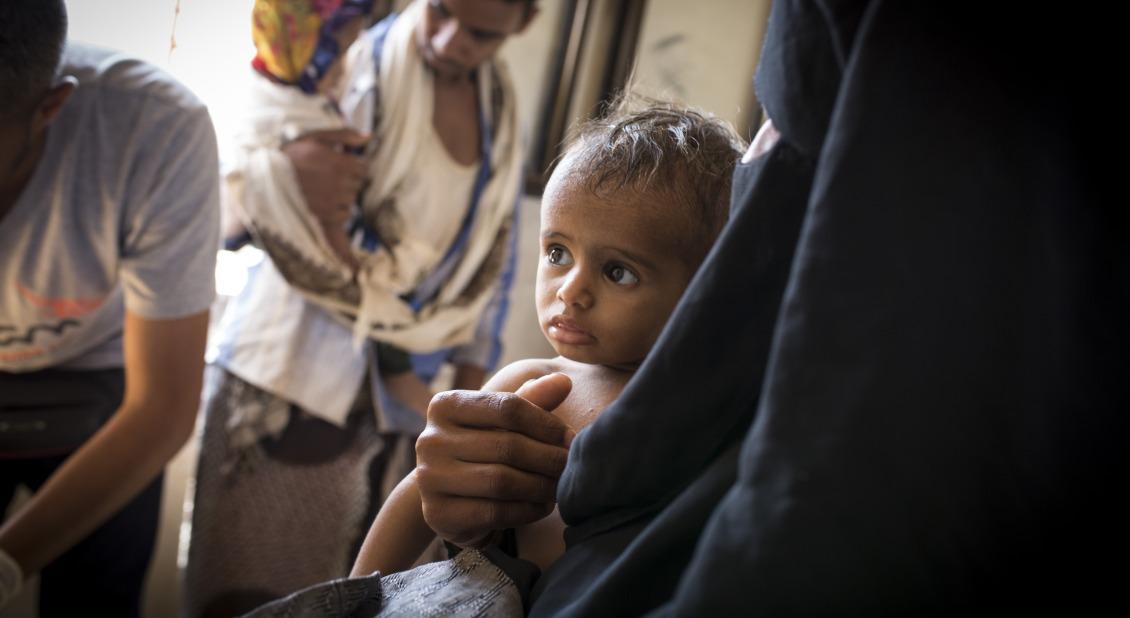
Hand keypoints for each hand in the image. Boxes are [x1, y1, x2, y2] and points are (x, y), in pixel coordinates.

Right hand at [281, 128, 369, 225]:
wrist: (267, 177)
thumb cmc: (292, 154)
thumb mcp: (316, 138)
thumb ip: (345, 136)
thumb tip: (370, 136)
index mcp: (338, 162)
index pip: (363, 168)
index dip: (353, 166)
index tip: (341, 165)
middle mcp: (338, 183)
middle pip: (358, 184)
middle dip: (348, 179)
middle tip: (330, 176)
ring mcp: (332, 200)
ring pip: (352, 199)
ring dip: (343, 194)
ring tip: (324, 188)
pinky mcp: (325, 215)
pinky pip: (345, 214)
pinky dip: (339, 209)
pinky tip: (324, 200)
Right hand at [415, 373, 574, 546]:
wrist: (448, 496)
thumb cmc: (482, 447)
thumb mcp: (502, 420)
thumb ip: (532, 399)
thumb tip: (564, 380)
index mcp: (445, 405)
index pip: (508, 407)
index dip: (547, 424)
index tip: (570, 439)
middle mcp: (430, 439)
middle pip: (507, 446)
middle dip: (548, 458)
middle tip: (570, 467)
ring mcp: (430, 478)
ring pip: (502, 482)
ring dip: (540, 486)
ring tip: (559, 486)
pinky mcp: (438, 514)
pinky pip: (494, 512)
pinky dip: (526, 510)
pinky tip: (543, 506)